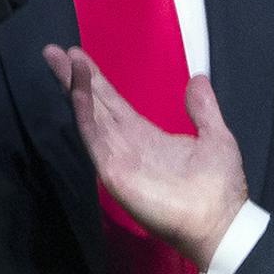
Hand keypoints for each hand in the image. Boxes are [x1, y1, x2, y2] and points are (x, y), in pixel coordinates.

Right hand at [41, 44, 247, 268]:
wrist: (221, 222)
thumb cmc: (219, 187)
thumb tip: (197, 79)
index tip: (77, 55)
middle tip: (52, 50)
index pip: (111, 101)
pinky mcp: (114, 172)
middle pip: (93, 104)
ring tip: (62, 60)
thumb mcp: (215, 136)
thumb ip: (203, 109)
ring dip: (75, 88)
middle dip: (72, 78)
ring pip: (89, 117)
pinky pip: (95, 138)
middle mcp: (125, 143)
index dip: (94, 79)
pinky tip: (78, 91)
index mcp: (144, 135)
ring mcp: (117, 157)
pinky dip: (85, 113)